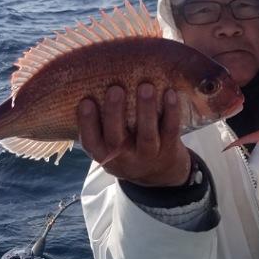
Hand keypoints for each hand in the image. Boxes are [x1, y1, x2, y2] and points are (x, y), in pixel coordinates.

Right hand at [77, 83, 191, 185]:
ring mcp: (148, 155)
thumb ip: (101, 122)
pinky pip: (170, 130)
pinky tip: (170, 93)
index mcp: (104, 154)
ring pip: (146, 135)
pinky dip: (172, 112)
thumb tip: (90, 83)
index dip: (86, 123)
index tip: (86, 101)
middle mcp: (124, 158)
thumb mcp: (109, 144)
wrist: (158, 175)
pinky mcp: (169, 149)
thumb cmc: (127, 147)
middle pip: (116, 138)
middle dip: (115, 112)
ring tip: (146, 87)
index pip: (90, 141)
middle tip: (115, 89)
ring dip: (146, 110)